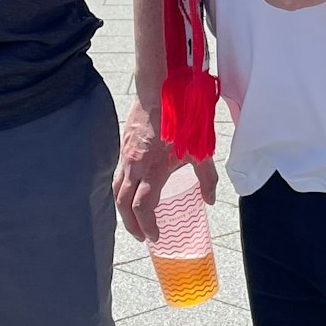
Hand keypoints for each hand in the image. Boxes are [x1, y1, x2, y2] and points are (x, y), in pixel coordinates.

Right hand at [112, 102, 216, 240]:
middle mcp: (134, 166)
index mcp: (152, 169)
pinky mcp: (123, 147)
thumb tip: (209, 201)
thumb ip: (206, 177)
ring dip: (123, 210)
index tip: (156, 237)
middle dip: (131, 225)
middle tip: (143, 236)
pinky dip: (123, 191)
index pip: (142, 208)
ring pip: (117, 191)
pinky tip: (133, 192)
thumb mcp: (200, 149)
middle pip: (123, 205)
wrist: (158, 88)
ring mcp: (126, 157)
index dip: (147, 226)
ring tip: (135, 220)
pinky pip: (118, 176)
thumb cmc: (181, 117)